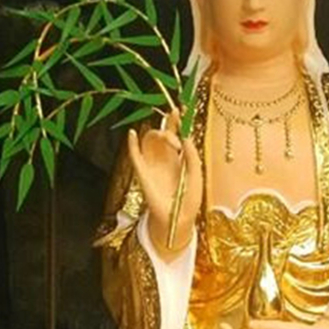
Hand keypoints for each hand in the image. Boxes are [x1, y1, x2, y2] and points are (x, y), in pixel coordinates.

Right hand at [127, 108, 202, 251]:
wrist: (178, 219)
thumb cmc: (189, 200)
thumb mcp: (197, 175)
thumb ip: (192, 155)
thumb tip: (186, 136)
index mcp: (178, 157)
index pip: (175, 132)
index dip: (176, 120)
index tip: (181, 108)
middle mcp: (164, 158)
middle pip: (162, 132)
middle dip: (169, 127)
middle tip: (180, 139)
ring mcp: (153, 164)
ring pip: (149, 139)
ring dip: (159, 134)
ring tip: (173, 144)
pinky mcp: (143, 173)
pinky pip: (134, 155)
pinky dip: (131, 143)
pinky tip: (133, 133)